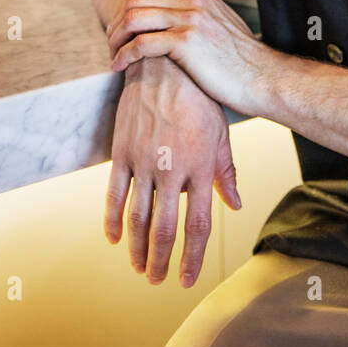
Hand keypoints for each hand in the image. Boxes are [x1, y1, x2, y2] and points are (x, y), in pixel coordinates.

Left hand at [106, 0, 264, 115]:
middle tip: (111, 46)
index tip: (121, 34)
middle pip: (136, 2)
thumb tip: (176, 23)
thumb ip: (199, 17)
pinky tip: (119, 67)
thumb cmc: (242, 62)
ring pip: (134, 19)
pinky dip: (124, 55)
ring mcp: (190, 18)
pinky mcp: (186, 41)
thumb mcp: (221, 26)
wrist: (264, 78)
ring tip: (113, 56)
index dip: (128, 13)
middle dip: (117, 24)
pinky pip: (141, 43)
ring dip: (116, 38)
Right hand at [106, 54, 240, 287]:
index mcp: (202, 167)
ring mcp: (144, 162)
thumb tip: (235, 205)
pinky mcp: (123, 152)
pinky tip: (114, 239)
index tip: (186, 279)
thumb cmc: (199, 99)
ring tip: (140, 268)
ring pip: (138, 218)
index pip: (198, 224)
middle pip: (165, 229)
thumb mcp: (220, 133)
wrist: (164, 66)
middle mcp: (173, 169)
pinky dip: (112, 220)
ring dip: (138, 248)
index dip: (193, 256)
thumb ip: (226, 172)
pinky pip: (114, 194)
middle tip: (157, 280)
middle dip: (161, 260)